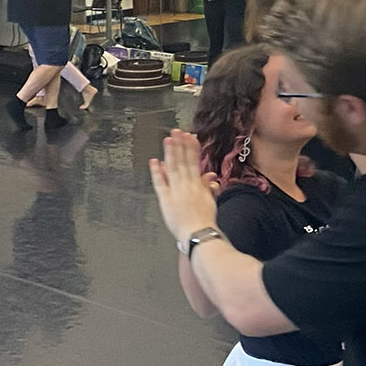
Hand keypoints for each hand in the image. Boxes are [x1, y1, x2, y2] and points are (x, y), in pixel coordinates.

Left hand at [148, 128, 218, 242]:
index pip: (195, 162)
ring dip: (170, 152)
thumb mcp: (211, 202)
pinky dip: (157, 172)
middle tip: (177, 131)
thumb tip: (210, 177)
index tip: (190, 137)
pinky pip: (160, 183)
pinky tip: (154, 161)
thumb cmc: (205, 222)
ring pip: (173, 167)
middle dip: (180, 145)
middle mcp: (187, 185)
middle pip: (183, 161)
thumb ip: (208, 187)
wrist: (199, 234)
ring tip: (168, 139)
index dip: (192, 148)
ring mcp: (176, 191)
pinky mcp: (166, 199)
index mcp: (198, 185)